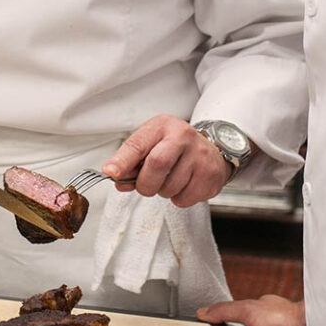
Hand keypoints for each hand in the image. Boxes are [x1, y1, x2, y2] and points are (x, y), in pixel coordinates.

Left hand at [101, 115, 230, 207]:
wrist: (213, 150)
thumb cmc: (176, 147)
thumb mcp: (151, 143)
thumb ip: (131, 160)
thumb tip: (115, 176)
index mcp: (162, 126)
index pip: (139, 144)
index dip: (122, 160)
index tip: (111, 173)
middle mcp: (183, 137)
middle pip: (157, 165)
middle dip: (145, 184)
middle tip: (146, 185)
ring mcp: (200, 156)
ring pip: (170, 187)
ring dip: (162, 192)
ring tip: (170, 179)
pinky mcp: (210, 176)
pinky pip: (184, 199)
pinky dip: (177, 198)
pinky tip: (184, 184)